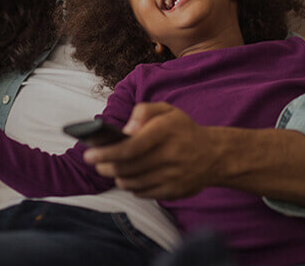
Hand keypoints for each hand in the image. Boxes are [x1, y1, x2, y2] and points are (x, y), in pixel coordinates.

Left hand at [83, 103, 221, 198]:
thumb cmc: (183, 130)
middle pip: (127, 167)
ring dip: (117, 177)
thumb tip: (126, 130)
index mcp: (167, 131)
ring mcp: (173, 176)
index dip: (107, 153)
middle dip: (106, 166)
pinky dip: (132, 186)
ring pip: (132, 182)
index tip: (89, 155)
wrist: (215, 155)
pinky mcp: (174, 192)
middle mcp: (171, 155)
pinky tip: (131, 178)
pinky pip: (143, 193)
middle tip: (97, 163)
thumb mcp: (167, 111)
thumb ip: (143, 111)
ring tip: (112, 170)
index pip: (131, 146)